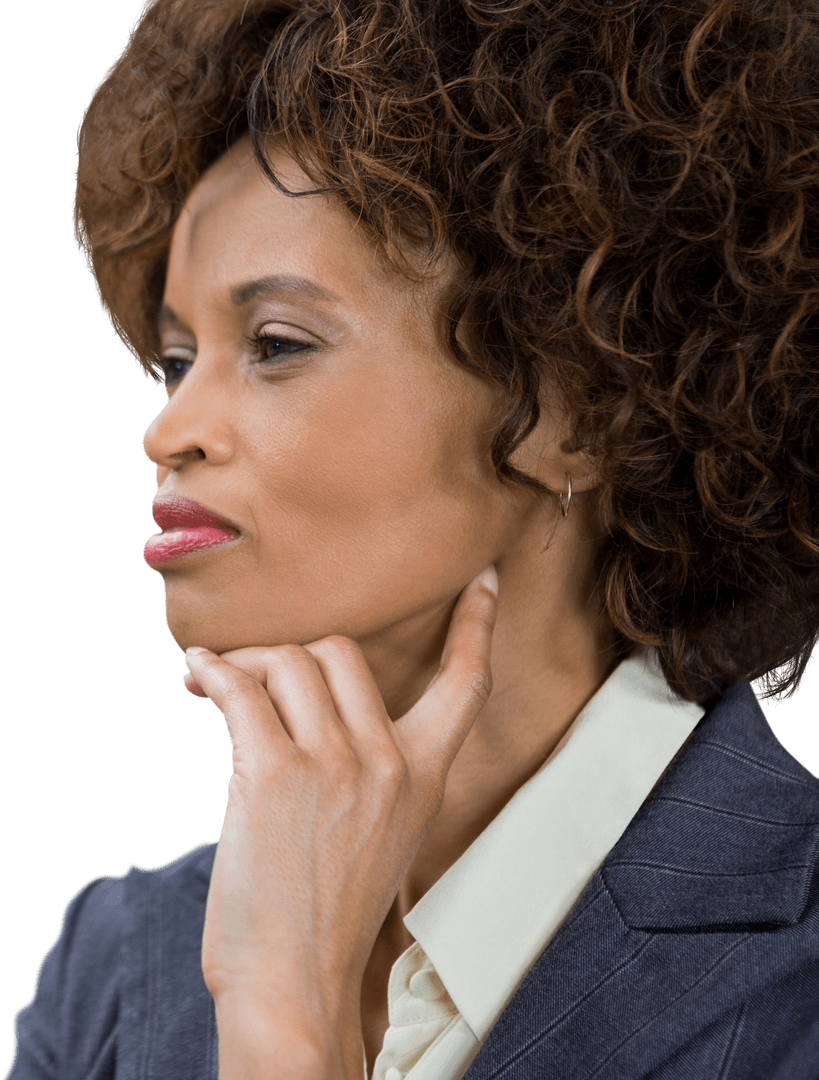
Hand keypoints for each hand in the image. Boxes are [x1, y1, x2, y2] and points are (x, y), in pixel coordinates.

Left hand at [181, 564, 498, 1076]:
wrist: (293, 984)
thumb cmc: (325, 912)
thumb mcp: (378, 832)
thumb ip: (366, 764)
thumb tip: (301, 696)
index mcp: (424, 776)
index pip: (467, 685)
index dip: (478, 626)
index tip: (486, 579)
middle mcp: (388, 762)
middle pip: (341, 651)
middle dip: (290, 655)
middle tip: (253, 674)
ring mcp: (335, 766)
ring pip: (288, 662)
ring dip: (243, 665)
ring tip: (214, 684)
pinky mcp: (275, 775)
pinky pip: (238, 692)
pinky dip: (210, 675)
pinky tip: (196, 677)